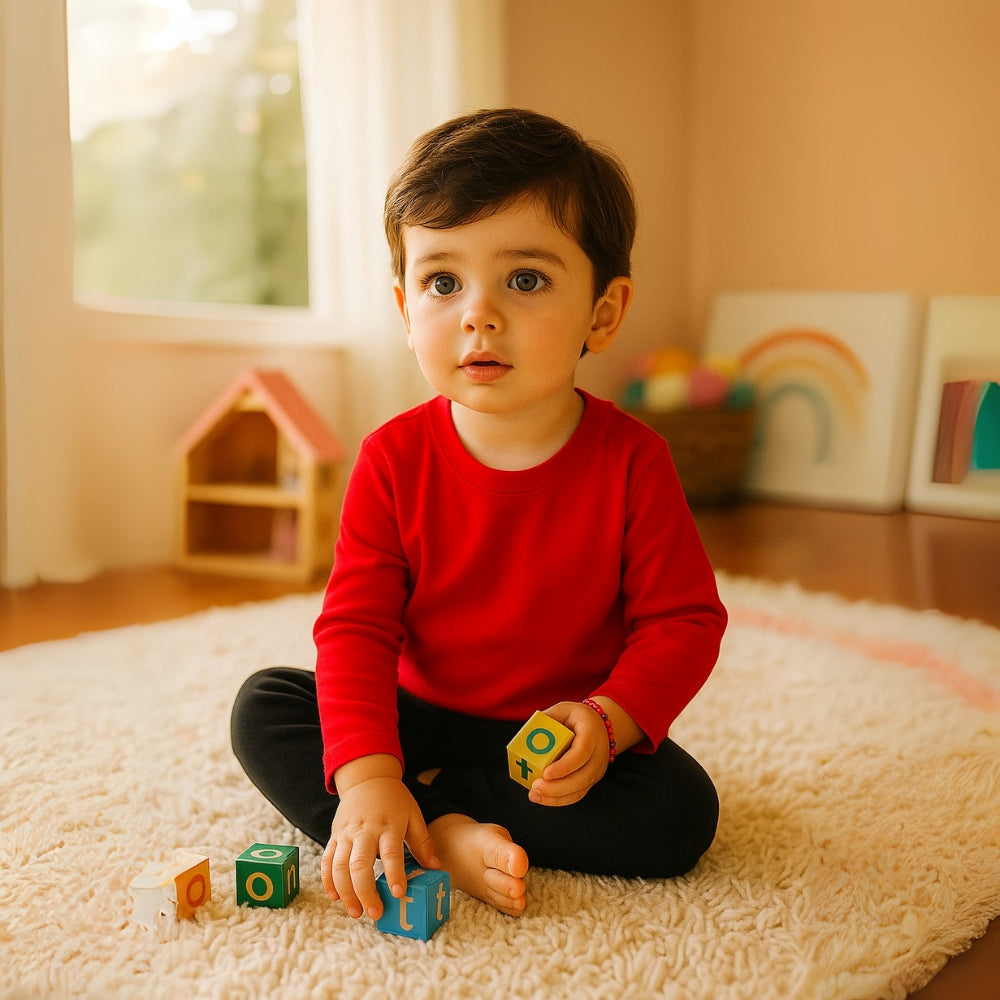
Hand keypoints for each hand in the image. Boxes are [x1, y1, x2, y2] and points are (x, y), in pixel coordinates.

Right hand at [321, 755, 439, 919]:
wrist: (368, 779)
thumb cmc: (395, 801)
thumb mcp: (413, 815)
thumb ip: (423, 842)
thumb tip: (436, 867)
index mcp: (388, 826)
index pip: (391, 853)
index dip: (394, 875)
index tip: (399, 894)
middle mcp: (365, 831)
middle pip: (359, 864)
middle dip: (365, 892)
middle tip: (375, 914)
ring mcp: (347, 834)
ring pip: (340, 866)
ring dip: (346, 892)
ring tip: (356, 913)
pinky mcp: (334, 836)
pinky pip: (327, 860)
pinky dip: (328, 881)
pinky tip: (335, 897)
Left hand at [526, 701, 610, 806]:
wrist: (600, 726)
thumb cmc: (577, 717)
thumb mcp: (563, 709)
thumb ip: (547, 719)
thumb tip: (527, 732)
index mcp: (591, 733)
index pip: (581, 753)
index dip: (564, 766)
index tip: (546, 773)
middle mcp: (598, 755)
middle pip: (582, 777)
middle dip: (557, 787)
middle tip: (535, 787)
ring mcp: (596, 770)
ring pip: (580, 790)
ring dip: (556, 797)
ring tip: (535, 795)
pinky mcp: (591, 780)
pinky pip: (577, 794)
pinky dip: (559, 800)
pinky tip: (543, 798)